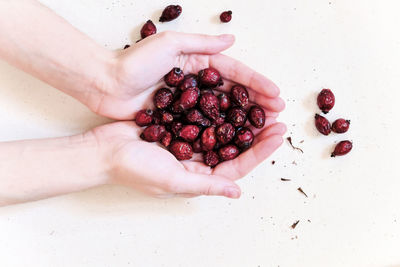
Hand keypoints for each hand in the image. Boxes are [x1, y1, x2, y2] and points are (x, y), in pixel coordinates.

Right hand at [92, 118, 285, 198]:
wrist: (104, 150)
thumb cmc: (135, 169)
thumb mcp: (173, 180)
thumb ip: (206, 184)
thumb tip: (237, 192)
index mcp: (200, 177)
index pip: (238, 165)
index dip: (260, 150)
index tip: (278, 133)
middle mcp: (198, 162)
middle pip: (235, 146)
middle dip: (257, 132)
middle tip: (277, 115)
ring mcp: (189, 143)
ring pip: (223, 130)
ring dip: (242, 118)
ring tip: (261, 104)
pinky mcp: (179, 126)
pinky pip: (205, 116)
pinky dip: (219, 107)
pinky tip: (232, 96)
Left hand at [94, 31, 284, 119]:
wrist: (104, 84)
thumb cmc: (134, 62)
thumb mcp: (169, 44)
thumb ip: (202, 43)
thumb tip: (232, 40)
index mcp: (199, 63)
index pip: (234, 73)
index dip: (257, 84)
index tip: (276, 95)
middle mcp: (198, 83)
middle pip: (233, 95)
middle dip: (257, 105)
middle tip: (278, 116)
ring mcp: (189, 102)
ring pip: (223, 112)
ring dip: (244, 121)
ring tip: (264, 130)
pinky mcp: (178, 118)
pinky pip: (205, 125)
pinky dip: (221, 132)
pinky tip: (236, 141)